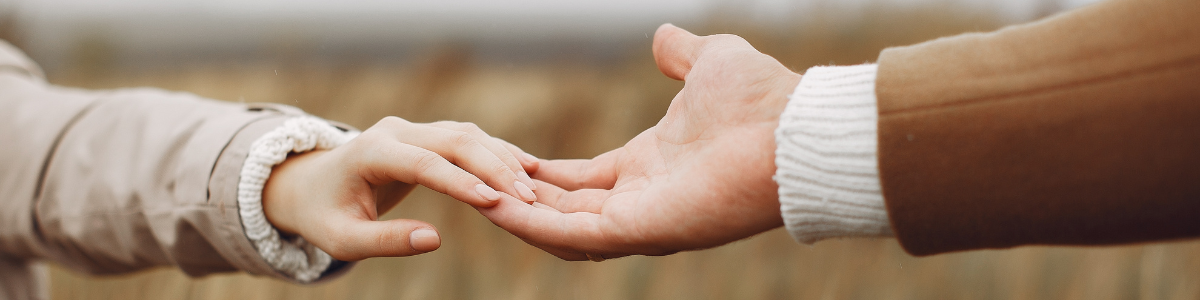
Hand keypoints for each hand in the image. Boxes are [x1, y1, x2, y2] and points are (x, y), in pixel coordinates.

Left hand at [262, 117, 538, 260]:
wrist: (311, 184)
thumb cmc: (325, 216)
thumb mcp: (344, 239)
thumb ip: (385, 241)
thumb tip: (434, 239)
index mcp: (371, 151)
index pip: (423, 163)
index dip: (461, 182)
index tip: (494, 202)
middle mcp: (395, 130)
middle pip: (455, 141)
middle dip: (494, 168)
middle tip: (527, 198)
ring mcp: (413, 128)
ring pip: (467, 135)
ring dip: (502, 160)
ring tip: (532, 189)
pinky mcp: (427, 134)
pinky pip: (468, 139)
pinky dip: (497, 153)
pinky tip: (526, 169)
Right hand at [477, 24, 801, 259]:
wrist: (792, 127)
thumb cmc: (761, 99)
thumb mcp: (708, 63)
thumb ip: (679, 55)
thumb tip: (663, 38)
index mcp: (649, 166)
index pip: (581, 180)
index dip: (541, 172)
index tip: (502, 159)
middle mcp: (641, 199)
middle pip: (564, 208)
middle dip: (519, 197)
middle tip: (470, 182)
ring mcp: (640, 220)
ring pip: (561, 228)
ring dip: (516, 213)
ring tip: (470, 195)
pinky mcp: (642, 230)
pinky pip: (575, 236)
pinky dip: (533, 224)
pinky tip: (494, 206)